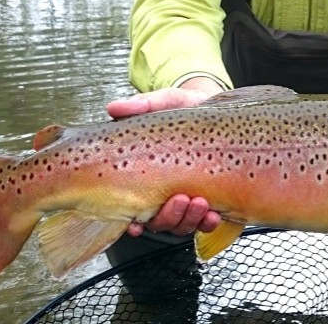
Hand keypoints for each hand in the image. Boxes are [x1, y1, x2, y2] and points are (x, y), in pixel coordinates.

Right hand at [107, 78, 224, 235]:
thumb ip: (141, 105)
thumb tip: (113, 107)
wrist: (212, 106)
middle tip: (181, 199)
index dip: (131, 224)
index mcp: (144, 176)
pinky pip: (206, 221)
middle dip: (169, 216)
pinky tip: (214, 214)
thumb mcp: (163, 102)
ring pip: (182, 224)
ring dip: (190, 219)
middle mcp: (162, 193)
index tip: (135, 223)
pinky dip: (209, 222)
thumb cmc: (182, 108)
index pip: (131, 210)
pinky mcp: (210, 197)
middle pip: (159, 221)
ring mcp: (186, 197)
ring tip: (200, 202)